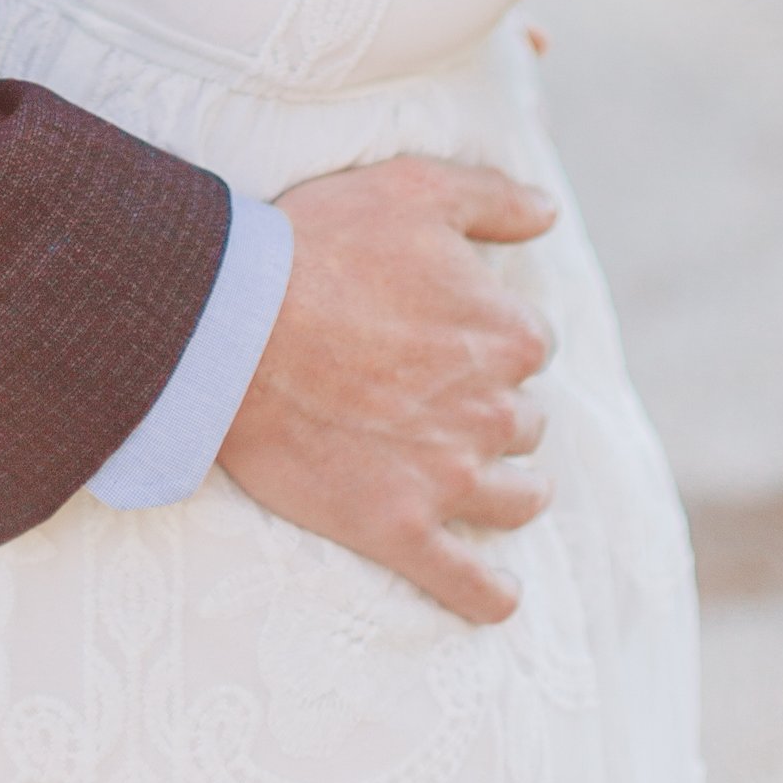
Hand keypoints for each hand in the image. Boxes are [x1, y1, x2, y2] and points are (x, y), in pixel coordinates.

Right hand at [218, 157, 557, 624]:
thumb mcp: (413, 188)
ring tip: (496, 486)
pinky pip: (470, 584)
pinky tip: (500, 594)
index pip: (530, 342)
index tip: (453, 331)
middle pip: (525, 419)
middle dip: (496, 408)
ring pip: (516, 498)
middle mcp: (493, 409)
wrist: (233, 326)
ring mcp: (450, 476)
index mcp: (505, 330)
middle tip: (442, 398)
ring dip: (513, 489)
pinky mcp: (402, 530)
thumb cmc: (319, 245)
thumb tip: (549, 214)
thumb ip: (494, 198)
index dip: (492, 334)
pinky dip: (491, 594)